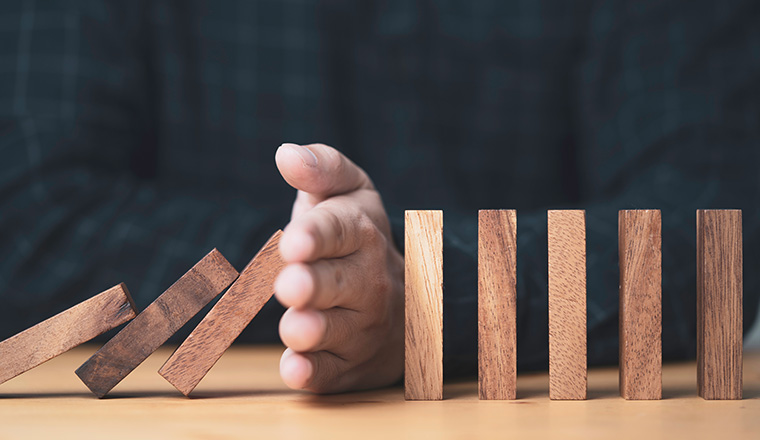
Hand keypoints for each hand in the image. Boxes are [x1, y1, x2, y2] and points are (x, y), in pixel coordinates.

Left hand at [273, 143, 403, 392]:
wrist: (407, 302)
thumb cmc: (357, 241)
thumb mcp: (349, 195)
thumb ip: (322, 169)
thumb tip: (285, 154)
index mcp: (363, 233)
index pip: (342, 231)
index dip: (318, 236)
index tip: (293, 242)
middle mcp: (369, 282)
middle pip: (340, 283)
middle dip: (314, 285)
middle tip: (289, 285)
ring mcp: (363, 327)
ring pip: (338, 330)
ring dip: (315, 331)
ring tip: (294, 328)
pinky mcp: (350, 365)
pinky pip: (333, 372)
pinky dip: (314, 374)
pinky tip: (295, 370)